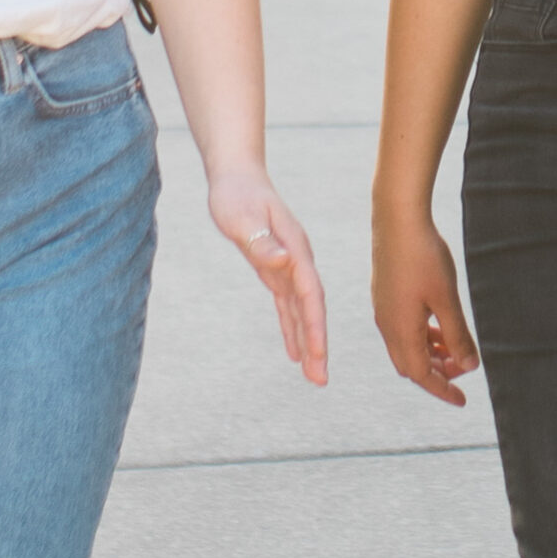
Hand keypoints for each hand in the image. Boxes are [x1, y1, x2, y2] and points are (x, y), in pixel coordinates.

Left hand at [205, 166, 329, 382]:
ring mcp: (290, 266)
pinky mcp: (277, 270)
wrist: (238, 178)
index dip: (314, 324)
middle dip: (318, 344)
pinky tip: (295, 353)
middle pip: (312, 308)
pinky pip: (288, 306)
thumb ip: (262, 242)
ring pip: (303, 311)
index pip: (309, 292)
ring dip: (309, 343)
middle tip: (320, 380)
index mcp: (295, 249)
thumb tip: (283, 263)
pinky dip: (292, 329)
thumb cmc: (236, 195)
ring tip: (315, 376)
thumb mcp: (242, 217)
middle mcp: (298, 260)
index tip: (317, 353)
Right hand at [370, 207, 480, 406]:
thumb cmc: (424, 257)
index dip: (442, 389)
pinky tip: (440, 326)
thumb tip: (469, 366)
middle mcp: (387, 325)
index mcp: (400, 330)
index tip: (463, 401)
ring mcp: (384, 311)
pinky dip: (423, 336)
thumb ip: (457, 334)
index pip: (421, 375)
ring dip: (431, 354)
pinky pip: (403, 329)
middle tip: (464, 371)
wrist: (397, 219)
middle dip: (438, 374)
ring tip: (456, 350)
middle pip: (411, 365)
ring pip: (407, 347)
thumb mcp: (447, 299)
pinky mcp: (386, 297)